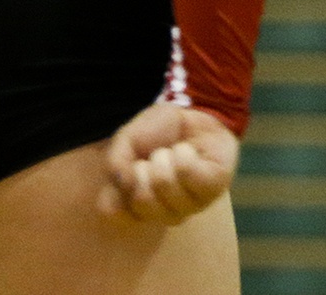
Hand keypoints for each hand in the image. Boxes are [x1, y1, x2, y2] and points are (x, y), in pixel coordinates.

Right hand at [98, 102, 238, 223]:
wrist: (195, 112)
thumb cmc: (158, 132)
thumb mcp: (128, 139)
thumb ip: (117, 161)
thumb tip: (127, 183)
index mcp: (136, 206)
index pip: (113, 212)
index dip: (117, 184)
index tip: (131, 164)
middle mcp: (161, 213)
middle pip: (141, 200)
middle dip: (144, 166)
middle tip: (155, 155)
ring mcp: (188, 205)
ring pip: (165, 184)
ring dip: (166, 156)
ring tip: (173, 151)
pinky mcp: (212, 189)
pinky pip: (190, 175)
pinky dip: (185, 154)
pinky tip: (189, 152)